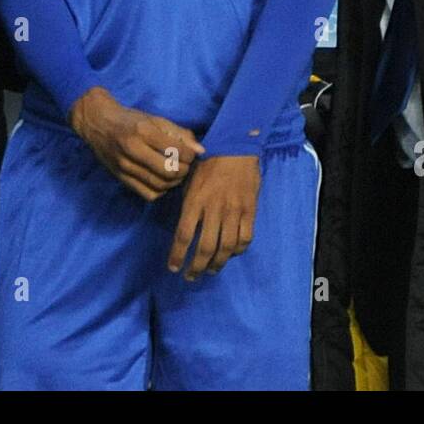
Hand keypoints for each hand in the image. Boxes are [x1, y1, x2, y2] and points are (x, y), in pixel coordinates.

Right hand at [69, 87, 204, 200]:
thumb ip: (179, 133)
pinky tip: (162, 181)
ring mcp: (125, 166)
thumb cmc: (130, 119)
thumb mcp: (155, 119)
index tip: (191, 154)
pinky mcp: (121, 178)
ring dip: (174, 182)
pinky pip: (148, 194)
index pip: (176, 151)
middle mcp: (133, 149)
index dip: (190, 155)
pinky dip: (161, 191)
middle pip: (169, 171)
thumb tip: (200, 150)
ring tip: (176, 173)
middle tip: (185, 165)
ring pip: (160, 184)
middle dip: (184, 170)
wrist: (97, 123)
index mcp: (143, 131)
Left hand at [167, 155, 260, 280]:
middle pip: (205, 247)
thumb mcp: (190, 179)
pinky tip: (231, 254)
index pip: (183, 235)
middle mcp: (214, 209)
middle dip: (196, 267)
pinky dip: (238, 250)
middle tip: (191, 276)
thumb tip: (185, 225)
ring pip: (226, 247)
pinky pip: (245, 238)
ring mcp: (234, 211)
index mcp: (195, 201)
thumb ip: (188, 203)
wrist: (237, 146)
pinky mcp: (249, 210)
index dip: (177, 255)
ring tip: (210, 270)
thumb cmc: (208, 160)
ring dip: (217, 263)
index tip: (173, 268)